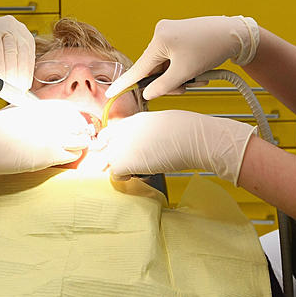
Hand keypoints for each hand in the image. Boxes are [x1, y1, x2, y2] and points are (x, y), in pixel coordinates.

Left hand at [0, 15, 34, 89]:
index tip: (0, 85)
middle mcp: (8, 26)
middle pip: (12, 52)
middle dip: (11, 74)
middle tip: (10, 91)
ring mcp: (22, 32)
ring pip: (24, 55)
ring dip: (22, 75)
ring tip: (18, 90)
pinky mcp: (31, 40)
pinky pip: (31, 58)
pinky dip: (28, 73)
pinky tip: (24, 83)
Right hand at [0, 101, 93, 189]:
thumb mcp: (16, 111)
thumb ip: (35, 113)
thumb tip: (48, 119)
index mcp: (40, 106)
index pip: (71, 110)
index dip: (76, 119)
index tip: (75, 125)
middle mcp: (49, 118)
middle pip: (79, 125)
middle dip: (80, 132)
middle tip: (76, 138)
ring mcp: (51, 136)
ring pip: (81, 141)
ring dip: (78, 146)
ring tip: (69, 149)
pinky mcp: (48, 154)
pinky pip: (72, 156)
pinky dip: (70, 157)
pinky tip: (61, 158)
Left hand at [94, 110, 255, 185]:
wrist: (194, 138)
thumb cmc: (188, 131)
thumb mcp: (161, 124)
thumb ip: (145, 133)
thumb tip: (143, 144)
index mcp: (134, 119)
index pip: (108, 132)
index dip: (112, 144)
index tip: (118, 152)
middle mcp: (123, 130)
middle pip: (102, 146)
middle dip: (110, 156)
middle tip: (125, 164)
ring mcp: (121, 145)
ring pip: (105, 161)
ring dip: (117, 167)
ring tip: (135, 168)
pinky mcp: (123, 161)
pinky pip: (114, 174)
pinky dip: (124, 177)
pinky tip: (139, 173)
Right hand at [104, 16, 259, 100]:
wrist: (235, 33)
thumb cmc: (212, 48)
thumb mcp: (186, 72)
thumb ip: (164, 86)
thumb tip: (149, 93)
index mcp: (159, 39)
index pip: (138, 67)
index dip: (125, 83)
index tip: (111, 92)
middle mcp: (161, 32)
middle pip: (154, 68)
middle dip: (170, 81)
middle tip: (188, 86)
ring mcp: (170, 32)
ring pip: (166, 65)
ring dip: (179, 76)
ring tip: (199, 76)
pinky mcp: (179, 34)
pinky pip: (173, 57)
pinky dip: (183, 67)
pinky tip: (198, 69)